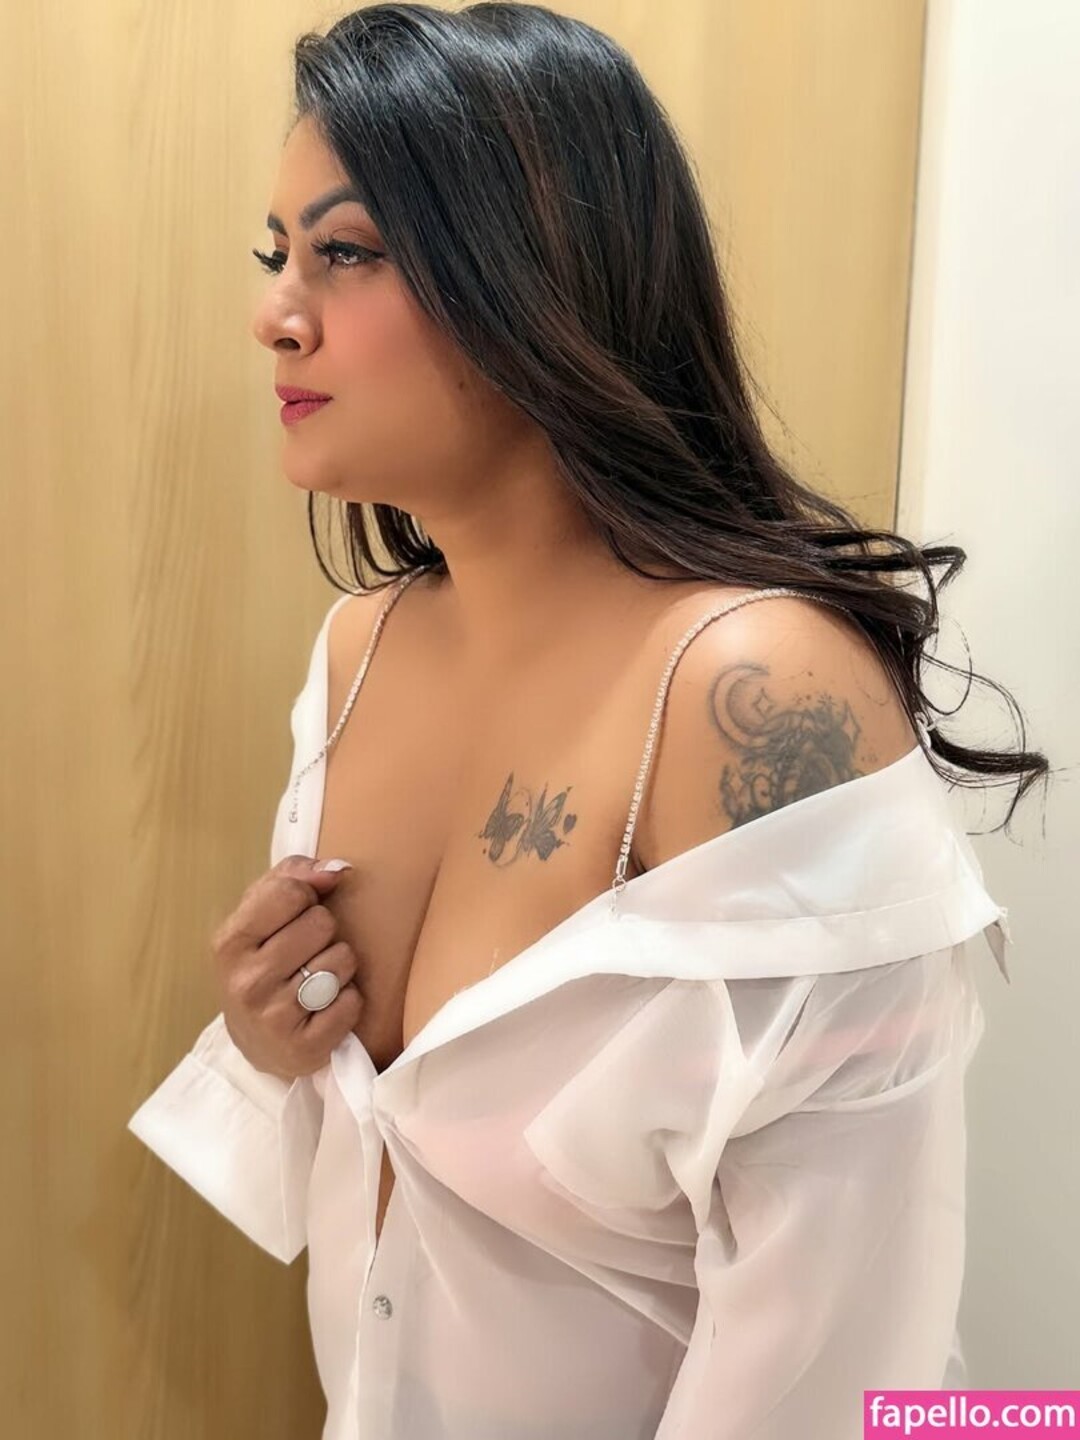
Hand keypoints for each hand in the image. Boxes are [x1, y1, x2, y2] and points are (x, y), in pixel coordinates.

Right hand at [211, 854, 362, 1079]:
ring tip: (318, 978)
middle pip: (321, 924)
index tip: (299, 912)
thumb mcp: (261, 914)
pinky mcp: (303, 1048)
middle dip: (324, 933)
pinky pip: (352, 1001)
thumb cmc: (264, 961)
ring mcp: (273, 1018)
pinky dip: (349, 1000)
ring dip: (340, 966)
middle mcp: (246, 981)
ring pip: (342, 960)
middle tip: (308, 951)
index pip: (290, 892)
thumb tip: (337, 869)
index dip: (307, 896)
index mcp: (230, 942)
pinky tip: (327, 1007)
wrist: (257, 1042)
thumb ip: (294, 876)